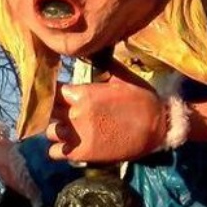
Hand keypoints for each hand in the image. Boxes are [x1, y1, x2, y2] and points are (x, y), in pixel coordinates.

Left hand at [45, 75, 167, 162]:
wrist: (158, 128)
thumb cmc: (142, 99)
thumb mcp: (123, 78)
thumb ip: (102, 66)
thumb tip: (88, 52)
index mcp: (83, 93)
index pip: (52, 90)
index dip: (52, 91)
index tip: (56, 92)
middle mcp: (74, 114)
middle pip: (47, 111)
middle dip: (52, 109)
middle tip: (62, 110)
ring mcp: (76, 135)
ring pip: (48, 131)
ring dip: (56, 128)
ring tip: (68, 127)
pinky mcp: (80, 153)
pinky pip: (54, 152)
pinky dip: (59, 148)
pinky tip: (70, 143)